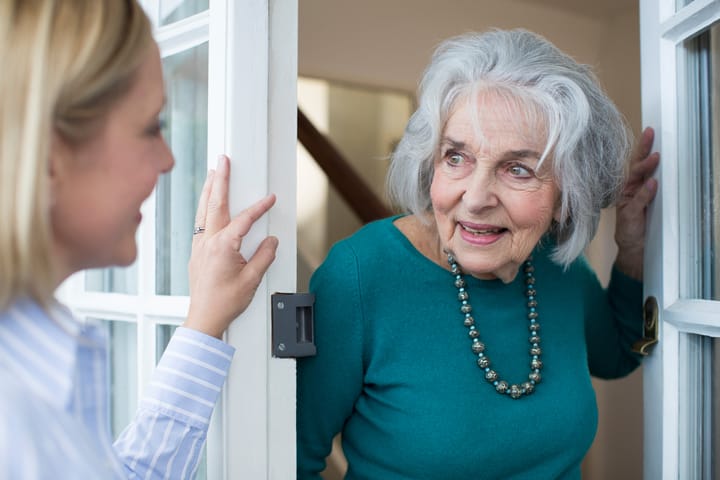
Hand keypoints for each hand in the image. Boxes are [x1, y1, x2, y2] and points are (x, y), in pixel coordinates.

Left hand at [184, 155, 278, 338]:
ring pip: (203, 210)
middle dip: (221, 179)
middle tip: (224, 160)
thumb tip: (271, 241)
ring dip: (209, 189)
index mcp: (223, 247)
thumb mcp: (252, 280)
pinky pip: (199, 222)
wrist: (205, 318)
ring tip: (214, 173)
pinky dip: (205, 207)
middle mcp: (207, 242)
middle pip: (215, 203)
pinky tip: (208, 203)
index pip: (244, 220)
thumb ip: (264, 256)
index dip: (259, 208)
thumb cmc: (226, 302)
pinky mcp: (197, 252)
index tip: (270, 199)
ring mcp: (199, 246)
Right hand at [614, 127, 659, 280]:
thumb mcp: (646, 202)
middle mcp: (628, 190)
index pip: (638, 162)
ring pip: (635, 180)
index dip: (643, 146)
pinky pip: (638, 200)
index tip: (650, 131)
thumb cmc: (640, 224)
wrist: (633, 247)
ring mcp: (627, 201)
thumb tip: (661, 171)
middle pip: (635, 166)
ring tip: (655, 157)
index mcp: (632, 185)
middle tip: (651, 135)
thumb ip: (651, 187)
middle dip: (643, 150)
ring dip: (645, 167)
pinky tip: (652, 183)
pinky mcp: (629, 214)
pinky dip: (645, 192)